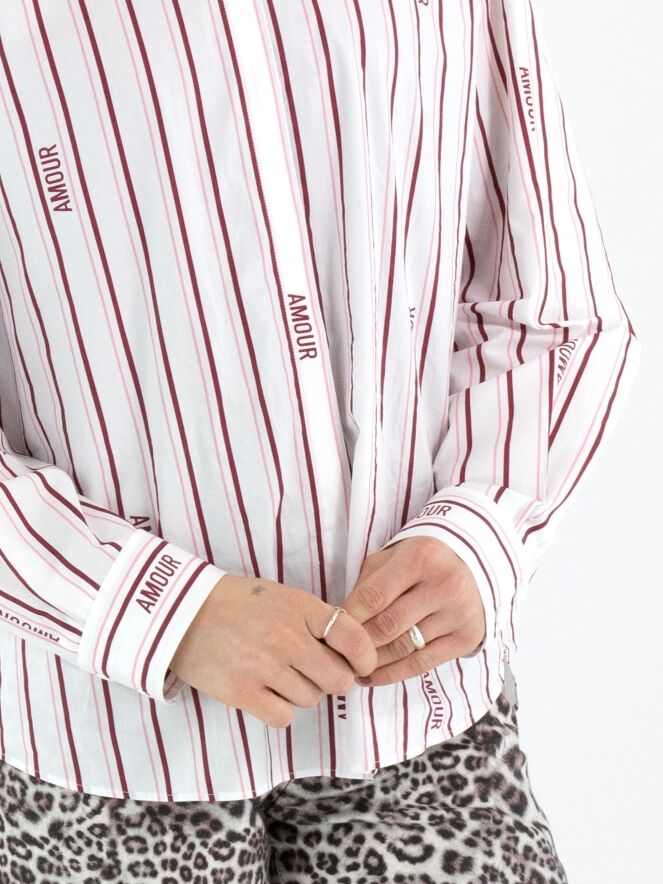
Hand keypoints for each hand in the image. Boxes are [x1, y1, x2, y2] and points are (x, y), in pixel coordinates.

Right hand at [169, 574, 377, 727]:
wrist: (181, 613)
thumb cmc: (237, 603)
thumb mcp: (282, 597)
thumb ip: (315, 621)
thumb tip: (349, 653)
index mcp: (300, 608)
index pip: (353, 638)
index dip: (365, 656)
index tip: (361, 663)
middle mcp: (287, 637)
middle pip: (338, 678)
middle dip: (333, 678)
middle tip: (316, 670)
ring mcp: (265, 667)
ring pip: (311, 698)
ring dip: (302, 691)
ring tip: (279, 673)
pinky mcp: (243, 692)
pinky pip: (284, 716)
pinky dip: (280, 709)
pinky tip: (267, 691)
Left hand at [341, 536, 485, 686]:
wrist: (473, 567)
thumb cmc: (420, 562)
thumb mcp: (393, 558)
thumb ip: (367, 583)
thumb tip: (340, 620)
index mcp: (421, 558)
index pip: (373, 596)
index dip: (348, 619)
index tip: (330, 631)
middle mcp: (444, 584)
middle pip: (387, 626)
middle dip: (358, 643)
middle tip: (338, 654)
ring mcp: (458, 613)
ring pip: (403, 649)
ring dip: (372, 662)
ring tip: (351, 667)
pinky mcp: (466, 638)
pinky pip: (422, 664)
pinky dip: (392, 674)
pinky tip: (372, 676)